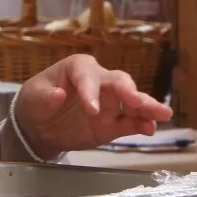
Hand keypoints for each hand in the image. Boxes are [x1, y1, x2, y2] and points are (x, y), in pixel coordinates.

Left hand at [14, 54, 172, 155]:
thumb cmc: (37, 101)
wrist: (40, 127)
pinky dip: (141, 125)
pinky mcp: (113, 123)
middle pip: (119, 82)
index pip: (87, 76)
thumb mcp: (33, 97)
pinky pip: (130, 123)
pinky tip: (151, 128)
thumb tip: (57, 95)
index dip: (91, 91)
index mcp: (79, 68)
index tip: (91, 110)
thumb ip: (45, 96)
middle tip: (137, 102)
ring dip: (147, 107)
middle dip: (129, 91)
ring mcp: (109, 104)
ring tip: (163, 114)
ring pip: (132, 102)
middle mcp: (99, 81)